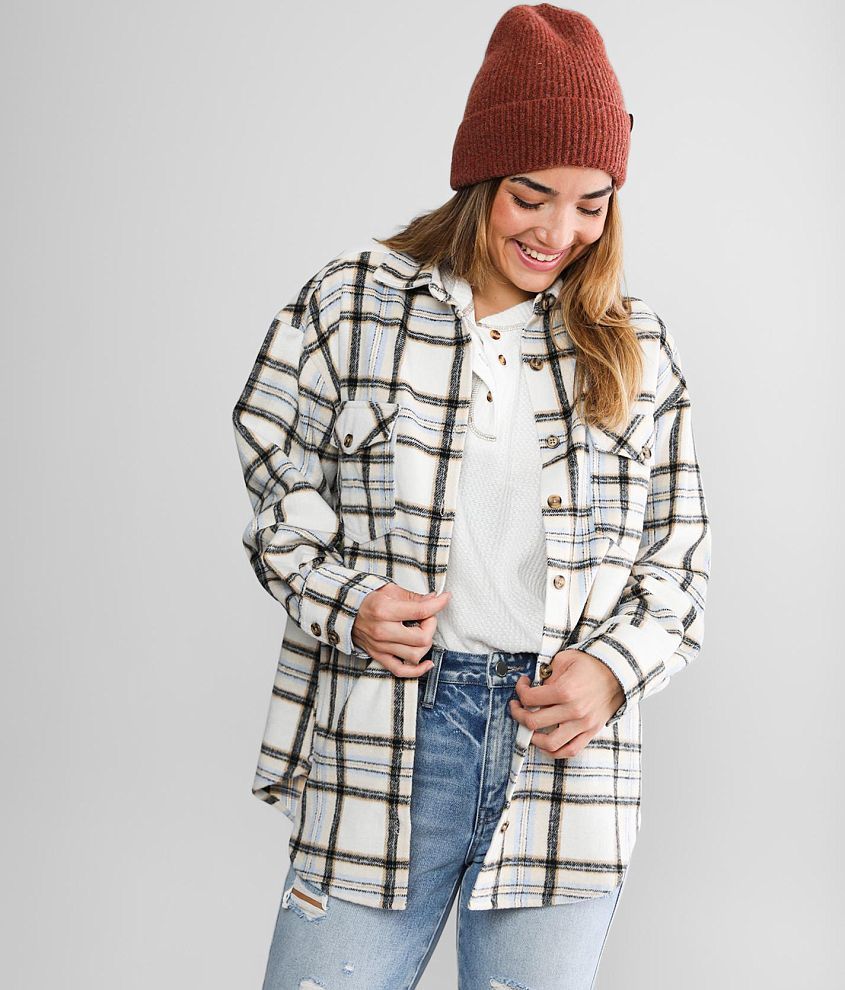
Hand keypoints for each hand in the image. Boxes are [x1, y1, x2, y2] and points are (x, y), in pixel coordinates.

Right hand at [351, 584, 451, 677]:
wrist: (342, 610)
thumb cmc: (367, 598)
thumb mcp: (390, 590)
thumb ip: (413, 597)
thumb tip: (434, 599)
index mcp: (385, 610)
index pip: (421, 611)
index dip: (438, 604)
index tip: (445, 598)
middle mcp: (382, 631)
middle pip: (422, 638)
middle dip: (431, 625)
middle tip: (427, 616)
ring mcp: (380, 647)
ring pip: (415, 655)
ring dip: (425, 643)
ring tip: (421, 631)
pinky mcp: (378, 656)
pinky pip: (401, 670)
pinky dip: (418, 670)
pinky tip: (427, 663)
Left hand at [508, 649, 625, 757]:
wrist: (618, 672)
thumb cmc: (591, 664)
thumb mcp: (565, 659)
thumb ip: (547, 674)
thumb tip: (535, 688)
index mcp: (565, 690)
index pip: (529, 698)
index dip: (520, 691)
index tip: (523, 685)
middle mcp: (573, 711)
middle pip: (534, 722)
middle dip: (518, 714)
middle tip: (517, 707)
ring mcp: (583, 724)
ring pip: (550, 743)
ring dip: (533, 738)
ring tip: (529, 728)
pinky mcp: (591, 732)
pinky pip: (570, 750)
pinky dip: (554, 751)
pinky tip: (544, 743)